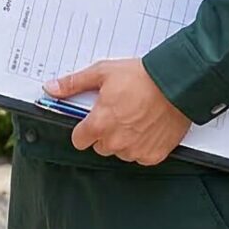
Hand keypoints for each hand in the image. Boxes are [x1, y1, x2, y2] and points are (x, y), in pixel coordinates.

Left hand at [45, 58, 190, 164]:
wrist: (177, 84)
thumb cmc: (141, 77)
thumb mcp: (102, 72)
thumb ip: (74, 83)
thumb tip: (51, 88)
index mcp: (99, 124)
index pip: (79, 140)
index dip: (84, 129)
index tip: (93, 120)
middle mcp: (115, 142)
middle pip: (99, 146)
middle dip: (105, 132)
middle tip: (118, 113)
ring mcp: (134, 151)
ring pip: (119, 152)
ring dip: (123, 140)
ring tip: (135, 118)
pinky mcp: (152, 155)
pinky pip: (139, 156)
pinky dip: (142, 145)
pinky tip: (148, 127)